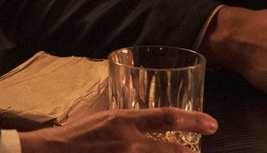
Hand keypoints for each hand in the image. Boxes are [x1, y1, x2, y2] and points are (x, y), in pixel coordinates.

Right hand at [19, 108, 217, 152]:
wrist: (54, 152)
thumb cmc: (80, 134)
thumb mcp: (108, 118)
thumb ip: (132, 122)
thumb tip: (156, 124)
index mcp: (125, 120)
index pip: (168, 117)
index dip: (194, 121)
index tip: (213, 124)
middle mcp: (129, 142)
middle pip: (172, 149)